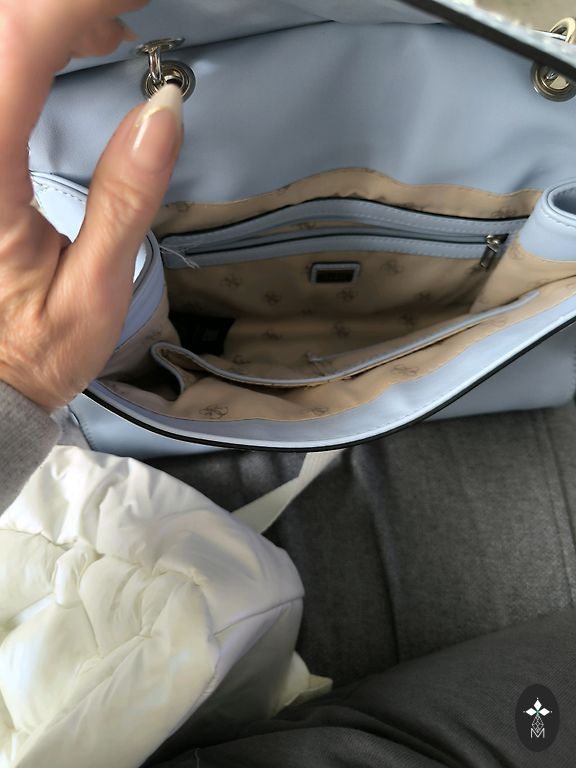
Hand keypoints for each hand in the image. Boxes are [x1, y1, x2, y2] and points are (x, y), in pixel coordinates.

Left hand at [0, 0, 182, 410]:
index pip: (18, 42)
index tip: (134, 1)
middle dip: (68, 4)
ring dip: (50, 19)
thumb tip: (163, 112)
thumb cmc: (30, 348)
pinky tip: (70, 49)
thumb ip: (125, 198)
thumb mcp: (92, 290)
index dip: (76, 2)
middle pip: (2, 23)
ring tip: (111, 30)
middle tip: (131, 13)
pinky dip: (33, 43)